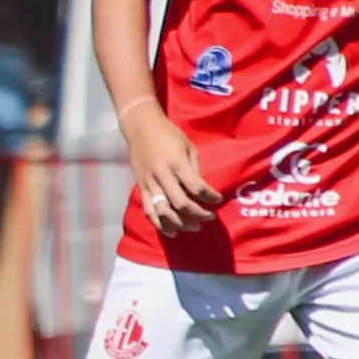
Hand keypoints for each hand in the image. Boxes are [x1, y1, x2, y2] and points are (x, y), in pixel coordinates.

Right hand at [121, 104, 219, 234]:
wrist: (140, 127)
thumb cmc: (168, 134)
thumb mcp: (187, 146)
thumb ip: (193, 169)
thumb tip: (201, 191)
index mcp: (176, 163)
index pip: (196, 187)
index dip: (210, 197)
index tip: (218, 200)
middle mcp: (162, 175)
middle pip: (181, 203)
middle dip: (198, 214)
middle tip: (209, 217)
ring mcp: (149, 183)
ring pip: (164, 211)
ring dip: (181, 223)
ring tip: (194, 227)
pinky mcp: (140, 187)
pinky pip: (149, 211)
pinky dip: (160, 224)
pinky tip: (172, 231)